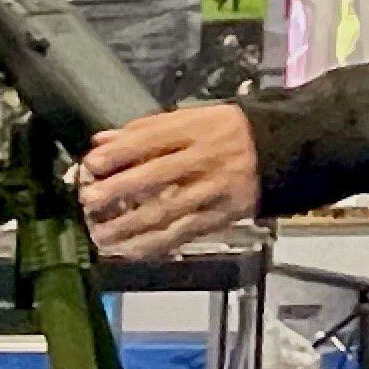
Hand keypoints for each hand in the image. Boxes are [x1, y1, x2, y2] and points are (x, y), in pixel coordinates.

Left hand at [78, 103, 264, 257]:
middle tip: (90, 200)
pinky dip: (154, 244)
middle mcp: (204, 159)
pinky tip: (129, 250)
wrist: (278, 151)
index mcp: (194, 129)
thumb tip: (101, 141)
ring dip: (130, 226)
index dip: (119, 153)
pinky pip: (182, 233)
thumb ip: (145, 130)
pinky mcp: (219, 216)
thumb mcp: (191, 119)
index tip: (92, 164)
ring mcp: (212, 189)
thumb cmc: (224, 133)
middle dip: (119, 189)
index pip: (151, 139)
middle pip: (157, 175)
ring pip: (167, 210)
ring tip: (101, 234)